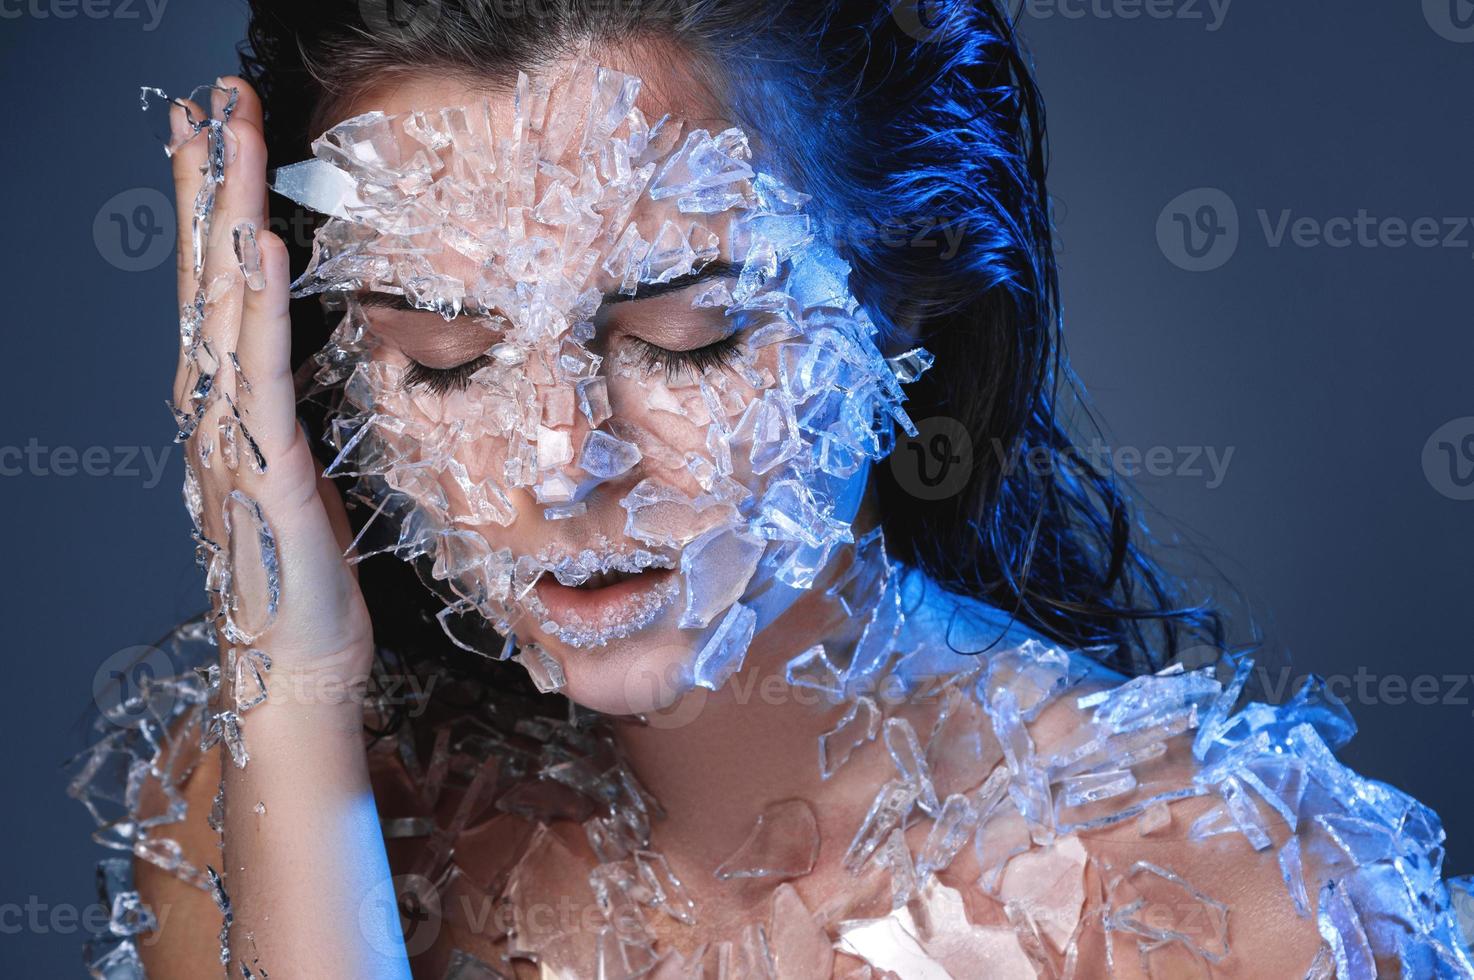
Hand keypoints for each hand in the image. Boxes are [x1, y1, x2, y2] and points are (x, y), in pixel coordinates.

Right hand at [168, 76, 372, 684]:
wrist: (297, 670)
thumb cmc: (304, 583)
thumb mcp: (304, 476)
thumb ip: (290, 417)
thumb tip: (298, 372)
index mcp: (227, 409)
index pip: (214, 288)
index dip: (207, 207)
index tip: (209, 134)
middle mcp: (213, 411)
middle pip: (204, 275)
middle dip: (206, 180)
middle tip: (208, 98)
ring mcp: (231, 436)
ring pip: (225, 304)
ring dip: (226, 213)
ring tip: (227, 132)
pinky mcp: (266, 468)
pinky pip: (261, 372)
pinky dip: (257, 307)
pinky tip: (262, 246)